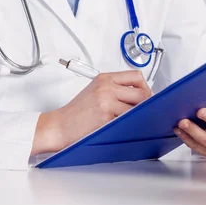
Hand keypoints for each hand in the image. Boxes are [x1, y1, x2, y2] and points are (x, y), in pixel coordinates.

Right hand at [31, 70, 150, 154]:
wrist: (59, 125)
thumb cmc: (76, 112)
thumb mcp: (95, 91)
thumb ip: (115, 89)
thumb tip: (139, 96)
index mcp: (105, 78)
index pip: (136, 76)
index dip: (145, 87)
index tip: (146, 96)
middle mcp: (106, 87)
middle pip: (142, 92)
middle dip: (146, 104)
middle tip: (143, 112)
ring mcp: (106, 101)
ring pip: (137, 108)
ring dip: (137, 116)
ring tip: (132, 121)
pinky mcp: (106, 116)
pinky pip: (127, 120)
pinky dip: (129, 125)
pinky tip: (125, 128)